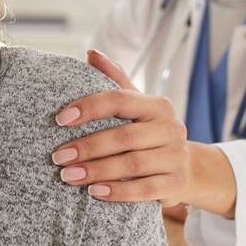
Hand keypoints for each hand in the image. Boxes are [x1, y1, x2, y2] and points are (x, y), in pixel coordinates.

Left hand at [52, 50, 237, 216]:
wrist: (187, 168)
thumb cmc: (149, 132)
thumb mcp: (136, 105)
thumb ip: (114, 79)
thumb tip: (91, 53)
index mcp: (158, 105)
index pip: (120, 100)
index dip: (88, 107)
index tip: (60, 119)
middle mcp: (171, 128)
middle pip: (123, 136)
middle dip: (87, 147)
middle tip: (58, 156)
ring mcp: (176, 157)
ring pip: (132, 165)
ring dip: (97, 171)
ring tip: (68, 176)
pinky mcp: (176, 184)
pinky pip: (144, 190)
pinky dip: (117, 192)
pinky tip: (94, 192)